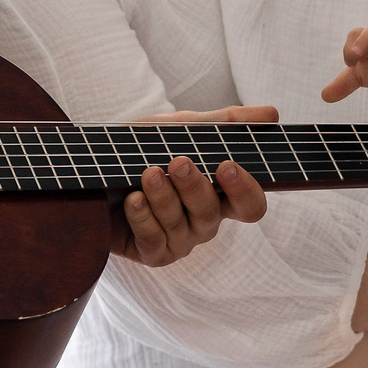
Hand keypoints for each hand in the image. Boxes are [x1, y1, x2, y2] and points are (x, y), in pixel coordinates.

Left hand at [110, 104, 275, 265]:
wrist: (94, 162)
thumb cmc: (144, 148)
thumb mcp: (182, 128)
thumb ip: (224, 123)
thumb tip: (272, 114)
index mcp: (219, 194)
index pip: (250, 204)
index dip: (245, 190)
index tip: (227, 165)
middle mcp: (203, 221)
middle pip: (211, 213)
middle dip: (193, 186)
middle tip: (177, 161)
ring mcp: (179, 240)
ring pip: (180, 226)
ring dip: (162, 197)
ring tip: (146, 173)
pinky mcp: (151, 253)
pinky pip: (154, 241)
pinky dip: (142, 217)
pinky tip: (131, 199)